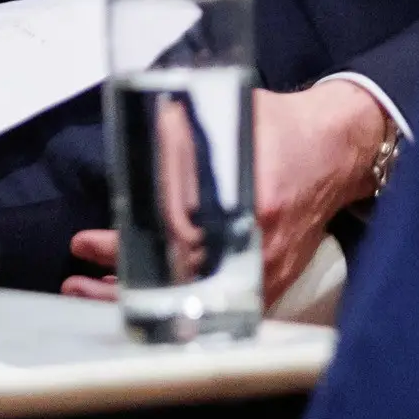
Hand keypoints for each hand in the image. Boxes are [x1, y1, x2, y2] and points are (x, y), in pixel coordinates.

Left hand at [61, 79, 390, 305]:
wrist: (341, 148)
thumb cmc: (286, 127)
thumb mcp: (235, 114)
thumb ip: (186, 130)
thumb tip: (136, 140)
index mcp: (249, 203)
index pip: (172, 238)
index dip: (124, 247)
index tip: (87, 244)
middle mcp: (256, 247)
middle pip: (175, 280)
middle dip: (118, 284)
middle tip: (77, 281)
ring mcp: (266, 272)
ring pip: (191, 300)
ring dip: (140, 298)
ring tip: (93, 293)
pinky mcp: (270, 282)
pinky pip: (213, 304)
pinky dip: (176, 302)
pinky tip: (142, 298)